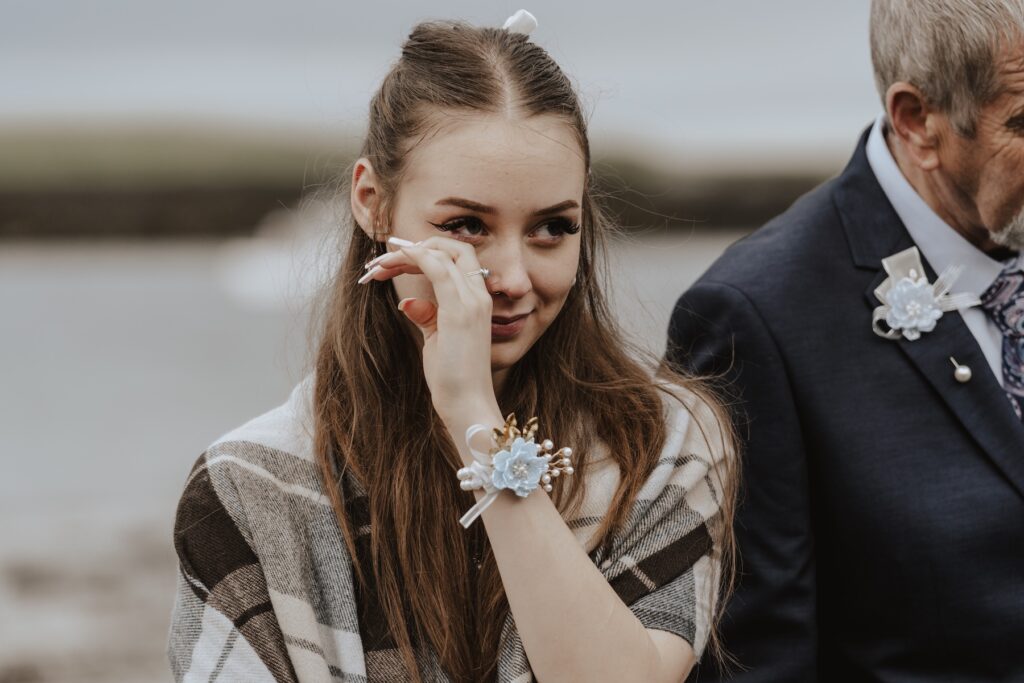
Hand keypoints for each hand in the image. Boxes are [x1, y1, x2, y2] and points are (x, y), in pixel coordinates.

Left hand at [360, 235, 498, 423]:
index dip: (426, 252)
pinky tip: (391, 263)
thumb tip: (408, 304)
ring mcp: (471, 301)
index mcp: (477, 301)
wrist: (467, 404)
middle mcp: (479, 296)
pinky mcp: (459, 311)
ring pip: (442, 253)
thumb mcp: (436, 339)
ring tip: (378, 266)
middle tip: (384, 260)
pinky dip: (413, 258)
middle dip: (417, 246)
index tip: (396, 262)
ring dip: (405, 254)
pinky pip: (437, 268)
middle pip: (454, 248)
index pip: (456, 259)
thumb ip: (427, 316)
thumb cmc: (454, 377)